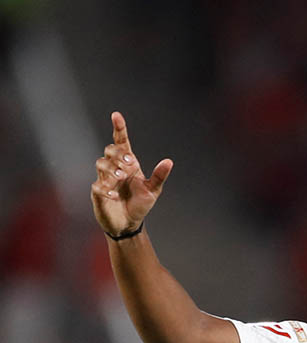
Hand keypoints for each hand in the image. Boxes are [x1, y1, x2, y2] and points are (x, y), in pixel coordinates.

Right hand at [91, 111, 172, 235]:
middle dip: (118, 154)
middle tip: (129, 164)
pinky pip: (97, 185)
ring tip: (121, 178)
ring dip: (111, 168)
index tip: (116, 115)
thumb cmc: (140, 204)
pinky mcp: (98, 193)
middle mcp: (115, 168)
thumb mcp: (153, 190)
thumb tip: (169, 161)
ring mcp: (105, 179)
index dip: (119, 128)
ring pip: (100, 163)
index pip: (121, 142)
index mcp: (129, 164)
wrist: (129, 224)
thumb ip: (159, 176)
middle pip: (109, 150)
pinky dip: (105, 188)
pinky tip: (114, 195)